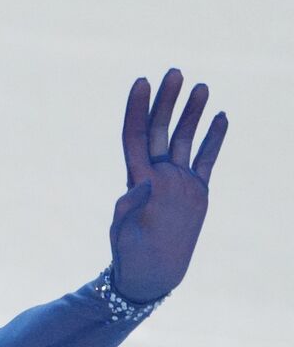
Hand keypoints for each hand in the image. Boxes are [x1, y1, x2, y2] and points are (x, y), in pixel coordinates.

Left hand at [109, 68, 227, 302]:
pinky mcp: (196, 191)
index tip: (141, 81)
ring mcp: (179, 182)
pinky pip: (207, 160)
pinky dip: (213, 139)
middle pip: (161, 130)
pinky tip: (220, 117)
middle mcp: (158, 175)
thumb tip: (141, 185)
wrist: (152, 274)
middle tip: (174, 71)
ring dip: (192, 113)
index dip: (137, 108)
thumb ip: (131, 207)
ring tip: (201, 86)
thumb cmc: (132, 255)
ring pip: (185, 140)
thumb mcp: (126, 232)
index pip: (136, 135)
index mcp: (138, 180)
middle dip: (167, 101)